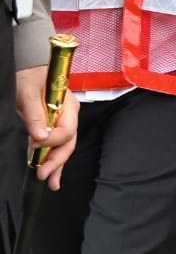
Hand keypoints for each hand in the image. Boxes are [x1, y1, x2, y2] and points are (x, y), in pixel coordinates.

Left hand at [15, 65, 77, 190]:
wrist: (28, 70)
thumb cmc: (29, 76)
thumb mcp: (28, 91)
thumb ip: (35, 113)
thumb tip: (40, 136)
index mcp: (69, 105)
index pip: (66, 129)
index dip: (52, 140)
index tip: (36, 144)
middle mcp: (69, 116)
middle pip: (68, 142)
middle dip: (56, 160)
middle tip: (42, 175)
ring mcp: (63, 122)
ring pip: (64, 147)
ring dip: (56, 165)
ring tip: (50, 182)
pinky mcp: (53, 127)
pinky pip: (56, 146)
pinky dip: (53, 160)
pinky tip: (52, 175)